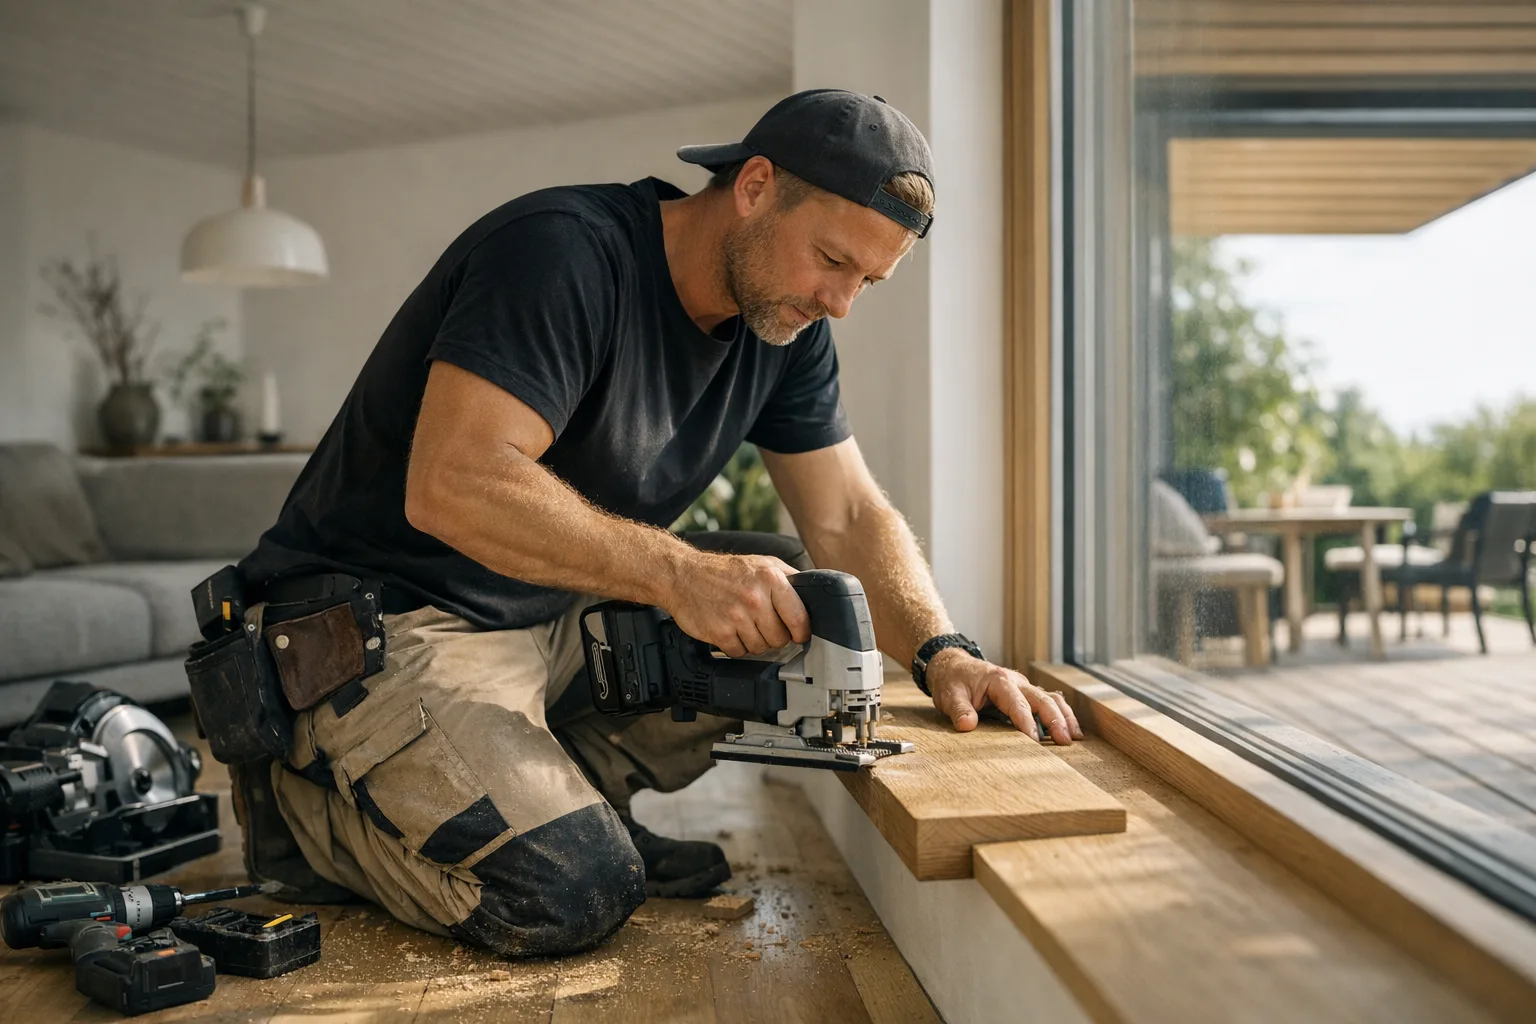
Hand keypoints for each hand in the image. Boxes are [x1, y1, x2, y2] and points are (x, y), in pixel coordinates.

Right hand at [664, 550, 811, 656]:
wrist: (684, 575)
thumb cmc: (725, 571)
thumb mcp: (763, 563)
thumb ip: (790, 578)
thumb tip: (814, 595)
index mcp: (770, 578)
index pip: (799, 618)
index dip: (801, 631)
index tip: (798, 634)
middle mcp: (754, 597)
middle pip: (780, 638)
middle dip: (775, 636)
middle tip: (764, 625)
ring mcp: (736, 616)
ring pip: (761, 649)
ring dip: (755, 642)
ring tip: (746, 625)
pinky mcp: (719, 632)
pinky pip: (740, 653)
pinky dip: (737, 646)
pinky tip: (731, 630)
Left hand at [925, 649, 1082, 743]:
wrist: (953, 665)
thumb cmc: (953, 681)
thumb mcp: (949, 695)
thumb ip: (959, 710)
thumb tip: (967, 725)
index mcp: (999, 680)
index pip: (1017, 703)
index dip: (1026, 722)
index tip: (1034, 741)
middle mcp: (1016, 681)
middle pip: (1042, 699)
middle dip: (1055, 720)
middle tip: (1064, 741)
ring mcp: (1023, 687)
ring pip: (1051, 699)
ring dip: (1064, 717)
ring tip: (1074, 737)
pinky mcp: (1025, 694)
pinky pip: (1048, 701)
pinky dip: (1061, 714)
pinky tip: (1071, 729)